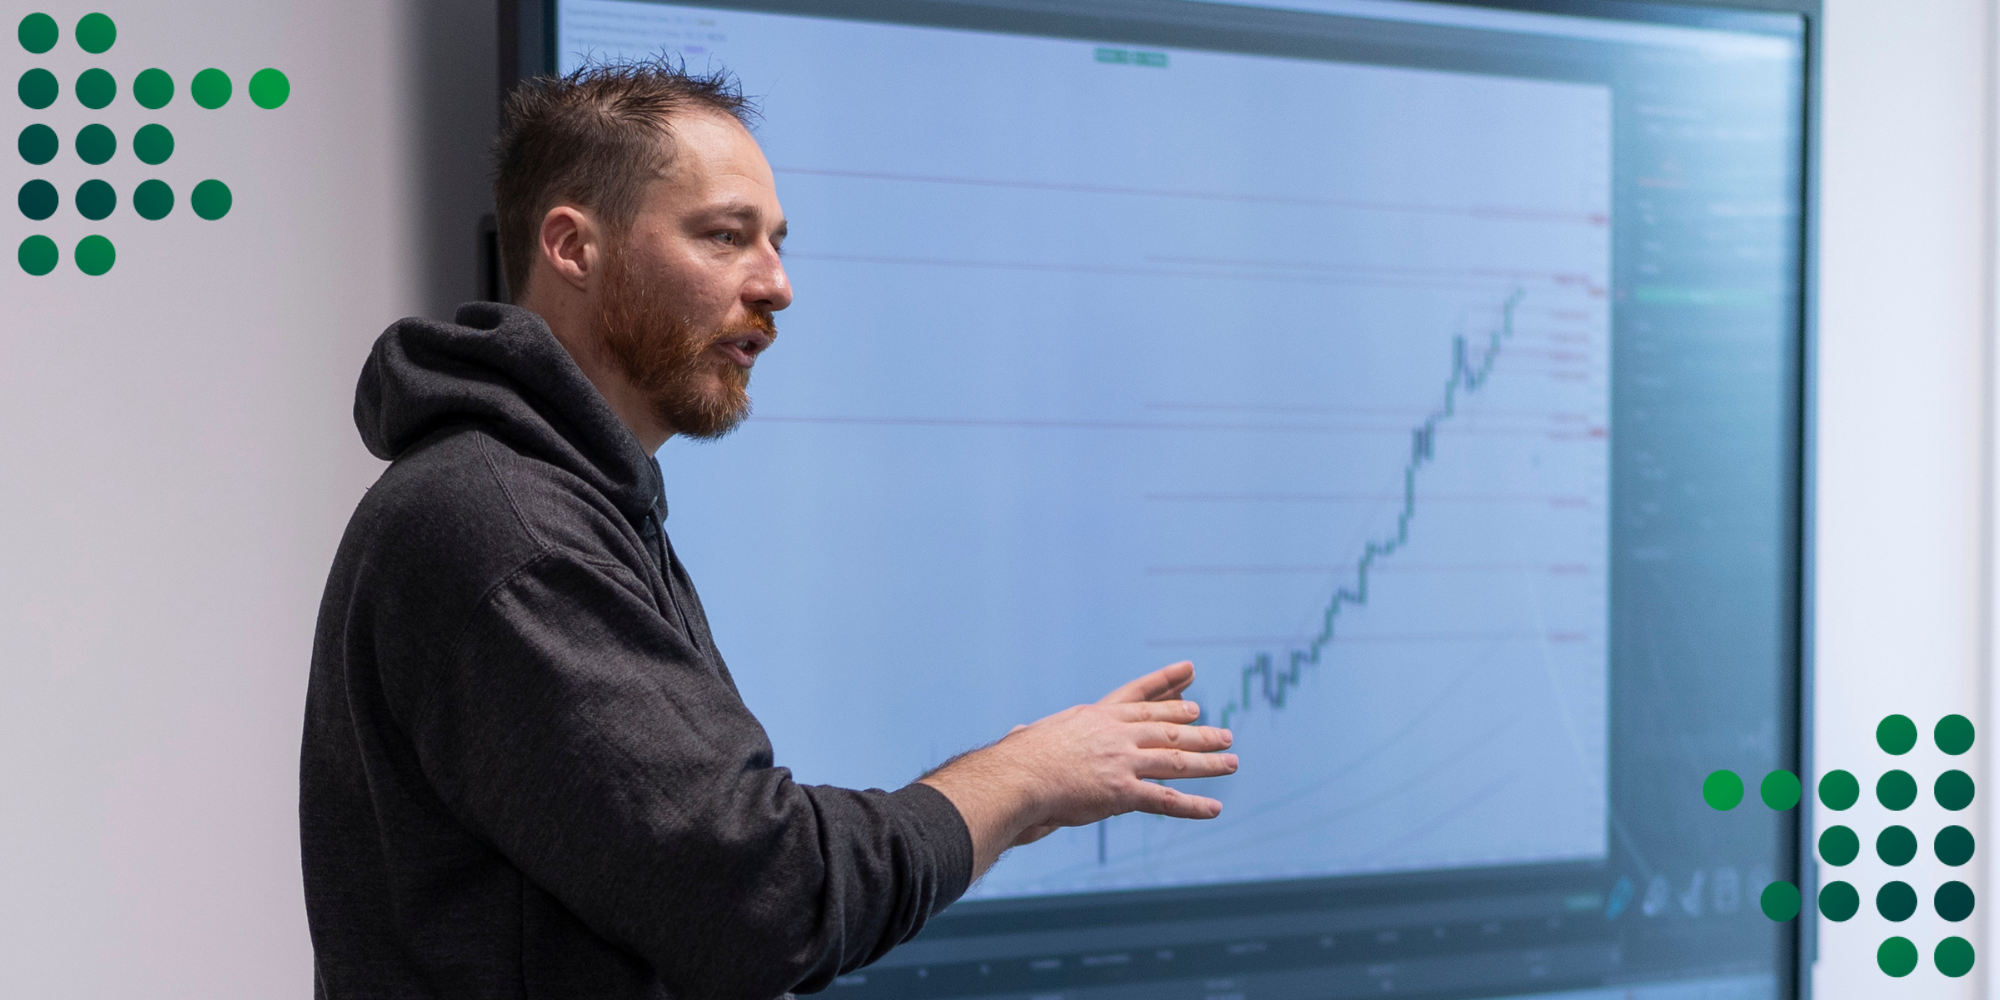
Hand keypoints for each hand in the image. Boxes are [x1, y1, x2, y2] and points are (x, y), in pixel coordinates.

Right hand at [919, 661, 1237, 875]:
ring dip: (1207, 761)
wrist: (1017, 776)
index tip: (1189, 675)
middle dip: (1198, 730)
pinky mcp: (1123, 792)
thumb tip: (1018, 731)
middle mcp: (1116, 734)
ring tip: (1231, 761)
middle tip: (1222, 732)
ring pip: (1175, 759)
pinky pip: (1165, 800)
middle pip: (1166, 728)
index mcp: (1096, 717)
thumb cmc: (1015, 761)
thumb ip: (1030, 736)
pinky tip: (1214, 808)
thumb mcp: (1028, 739)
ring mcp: (1122, 761)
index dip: (1166, 686)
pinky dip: (1192, 806)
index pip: (1138, 697)